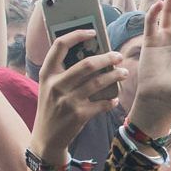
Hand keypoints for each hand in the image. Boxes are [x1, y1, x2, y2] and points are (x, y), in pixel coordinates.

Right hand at [31, 30, 125, 152]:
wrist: (46, 138)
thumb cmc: (51, 108)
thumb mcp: (48, 87)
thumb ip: (62, 72)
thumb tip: (91, 55)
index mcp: (47, 73)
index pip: (60, 45)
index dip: (77, 35)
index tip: (92, 32)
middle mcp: (56, 85)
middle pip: (87, 64)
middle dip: (107, 58)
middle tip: (118, 56)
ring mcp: (68, 101)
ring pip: (99, 82)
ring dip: (115, 76)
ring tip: (124, 73)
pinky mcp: (79, 115)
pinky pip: (102, 103)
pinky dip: (111, 101)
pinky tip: (115, 100)